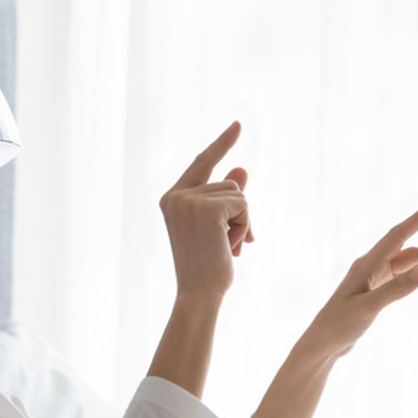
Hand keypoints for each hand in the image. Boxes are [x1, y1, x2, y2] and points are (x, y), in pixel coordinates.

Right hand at [158, 120, 255, 299]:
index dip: (222, 144)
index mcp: (172, 198)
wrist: (198, 294)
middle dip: (238, 214)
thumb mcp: (219, 228)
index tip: (238, 124)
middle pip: (229, 183)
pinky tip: (231, 247)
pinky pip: (243, 204)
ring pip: (239, 194)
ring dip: (242, 222)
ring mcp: (189, 200)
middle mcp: (176, 195)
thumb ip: (228, 197)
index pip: (202, 162)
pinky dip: (245, 226)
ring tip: (226, 248)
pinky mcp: (206, 207)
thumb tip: (242, 168)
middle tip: (226, 246)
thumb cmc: (207, 266)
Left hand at [301, 200, 417, 358]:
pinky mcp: (375, 291)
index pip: (396, 236)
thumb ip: (395, 290)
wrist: (323, 343)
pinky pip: (403, 276)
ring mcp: (373, 278)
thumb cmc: (339, 325)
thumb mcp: (368, 308)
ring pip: (409, 264)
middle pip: (410, 253)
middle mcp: (370, 267)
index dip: (415, 220)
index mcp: (366, 265)